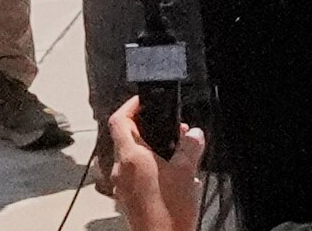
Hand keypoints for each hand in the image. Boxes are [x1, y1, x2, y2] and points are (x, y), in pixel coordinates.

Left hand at [97, 97, 204, 230]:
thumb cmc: (169, 210)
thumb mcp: (187, 171)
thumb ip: (191, 146)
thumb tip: (193, 133)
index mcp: (131, 157)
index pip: (118, 120)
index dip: (130, 105)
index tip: (144, 101)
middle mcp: (120, 170)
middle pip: (126, 138)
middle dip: (148, 129)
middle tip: (170, 127)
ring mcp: (120, 186)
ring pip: (131, 157)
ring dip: (149, 149)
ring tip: (174, 152)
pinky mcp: (126, 199)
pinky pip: (134, 174)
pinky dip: (148, 167)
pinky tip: (169, 175)